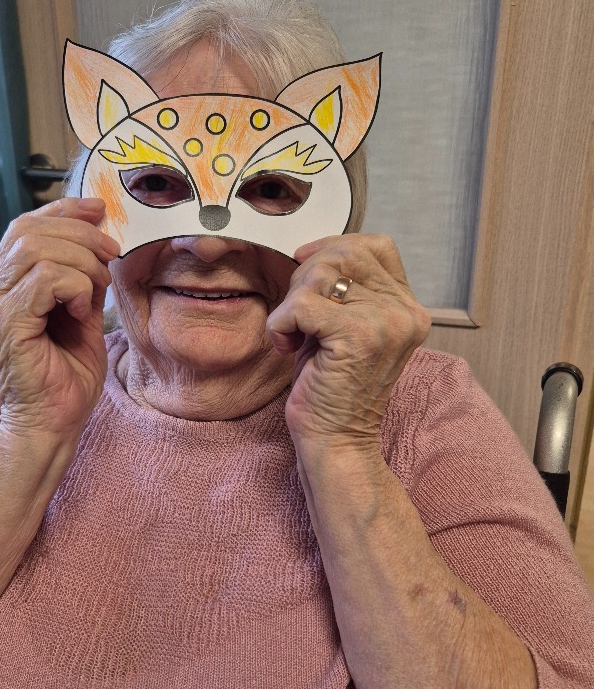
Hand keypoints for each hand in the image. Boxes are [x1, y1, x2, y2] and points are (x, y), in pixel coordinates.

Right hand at [0, 197, 119, 441]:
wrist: (54, 424)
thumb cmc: (67, 376)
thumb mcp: (82, 312)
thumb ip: (84, 275)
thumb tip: (100, 235)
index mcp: (1, 284)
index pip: (25, 226)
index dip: (64, 210)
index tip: (99, 210)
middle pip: (30, 229)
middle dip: (81, 234)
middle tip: (111, 256)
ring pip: (38, 249)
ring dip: (82, 263)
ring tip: (96, 291)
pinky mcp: (4, 323)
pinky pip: (45, 279)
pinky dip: (75, 287)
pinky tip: (83, 310)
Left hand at [266, 234, 429, 450]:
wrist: (336, 442)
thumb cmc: (331, 388)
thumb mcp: (344, 327)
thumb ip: (344, 289)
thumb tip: (312, 252)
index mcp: (408, 308)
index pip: (375, 246)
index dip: (333, 248)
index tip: (306, 271)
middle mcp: (405, 312)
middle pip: (344, 254)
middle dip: (306, 278)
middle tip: (297, 317)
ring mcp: (386, 323)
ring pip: (319, 274)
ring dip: (292, 303)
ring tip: (295, 336)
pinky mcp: (357, 336)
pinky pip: (301, 304)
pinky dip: (281, 322)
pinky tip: (286, 346)